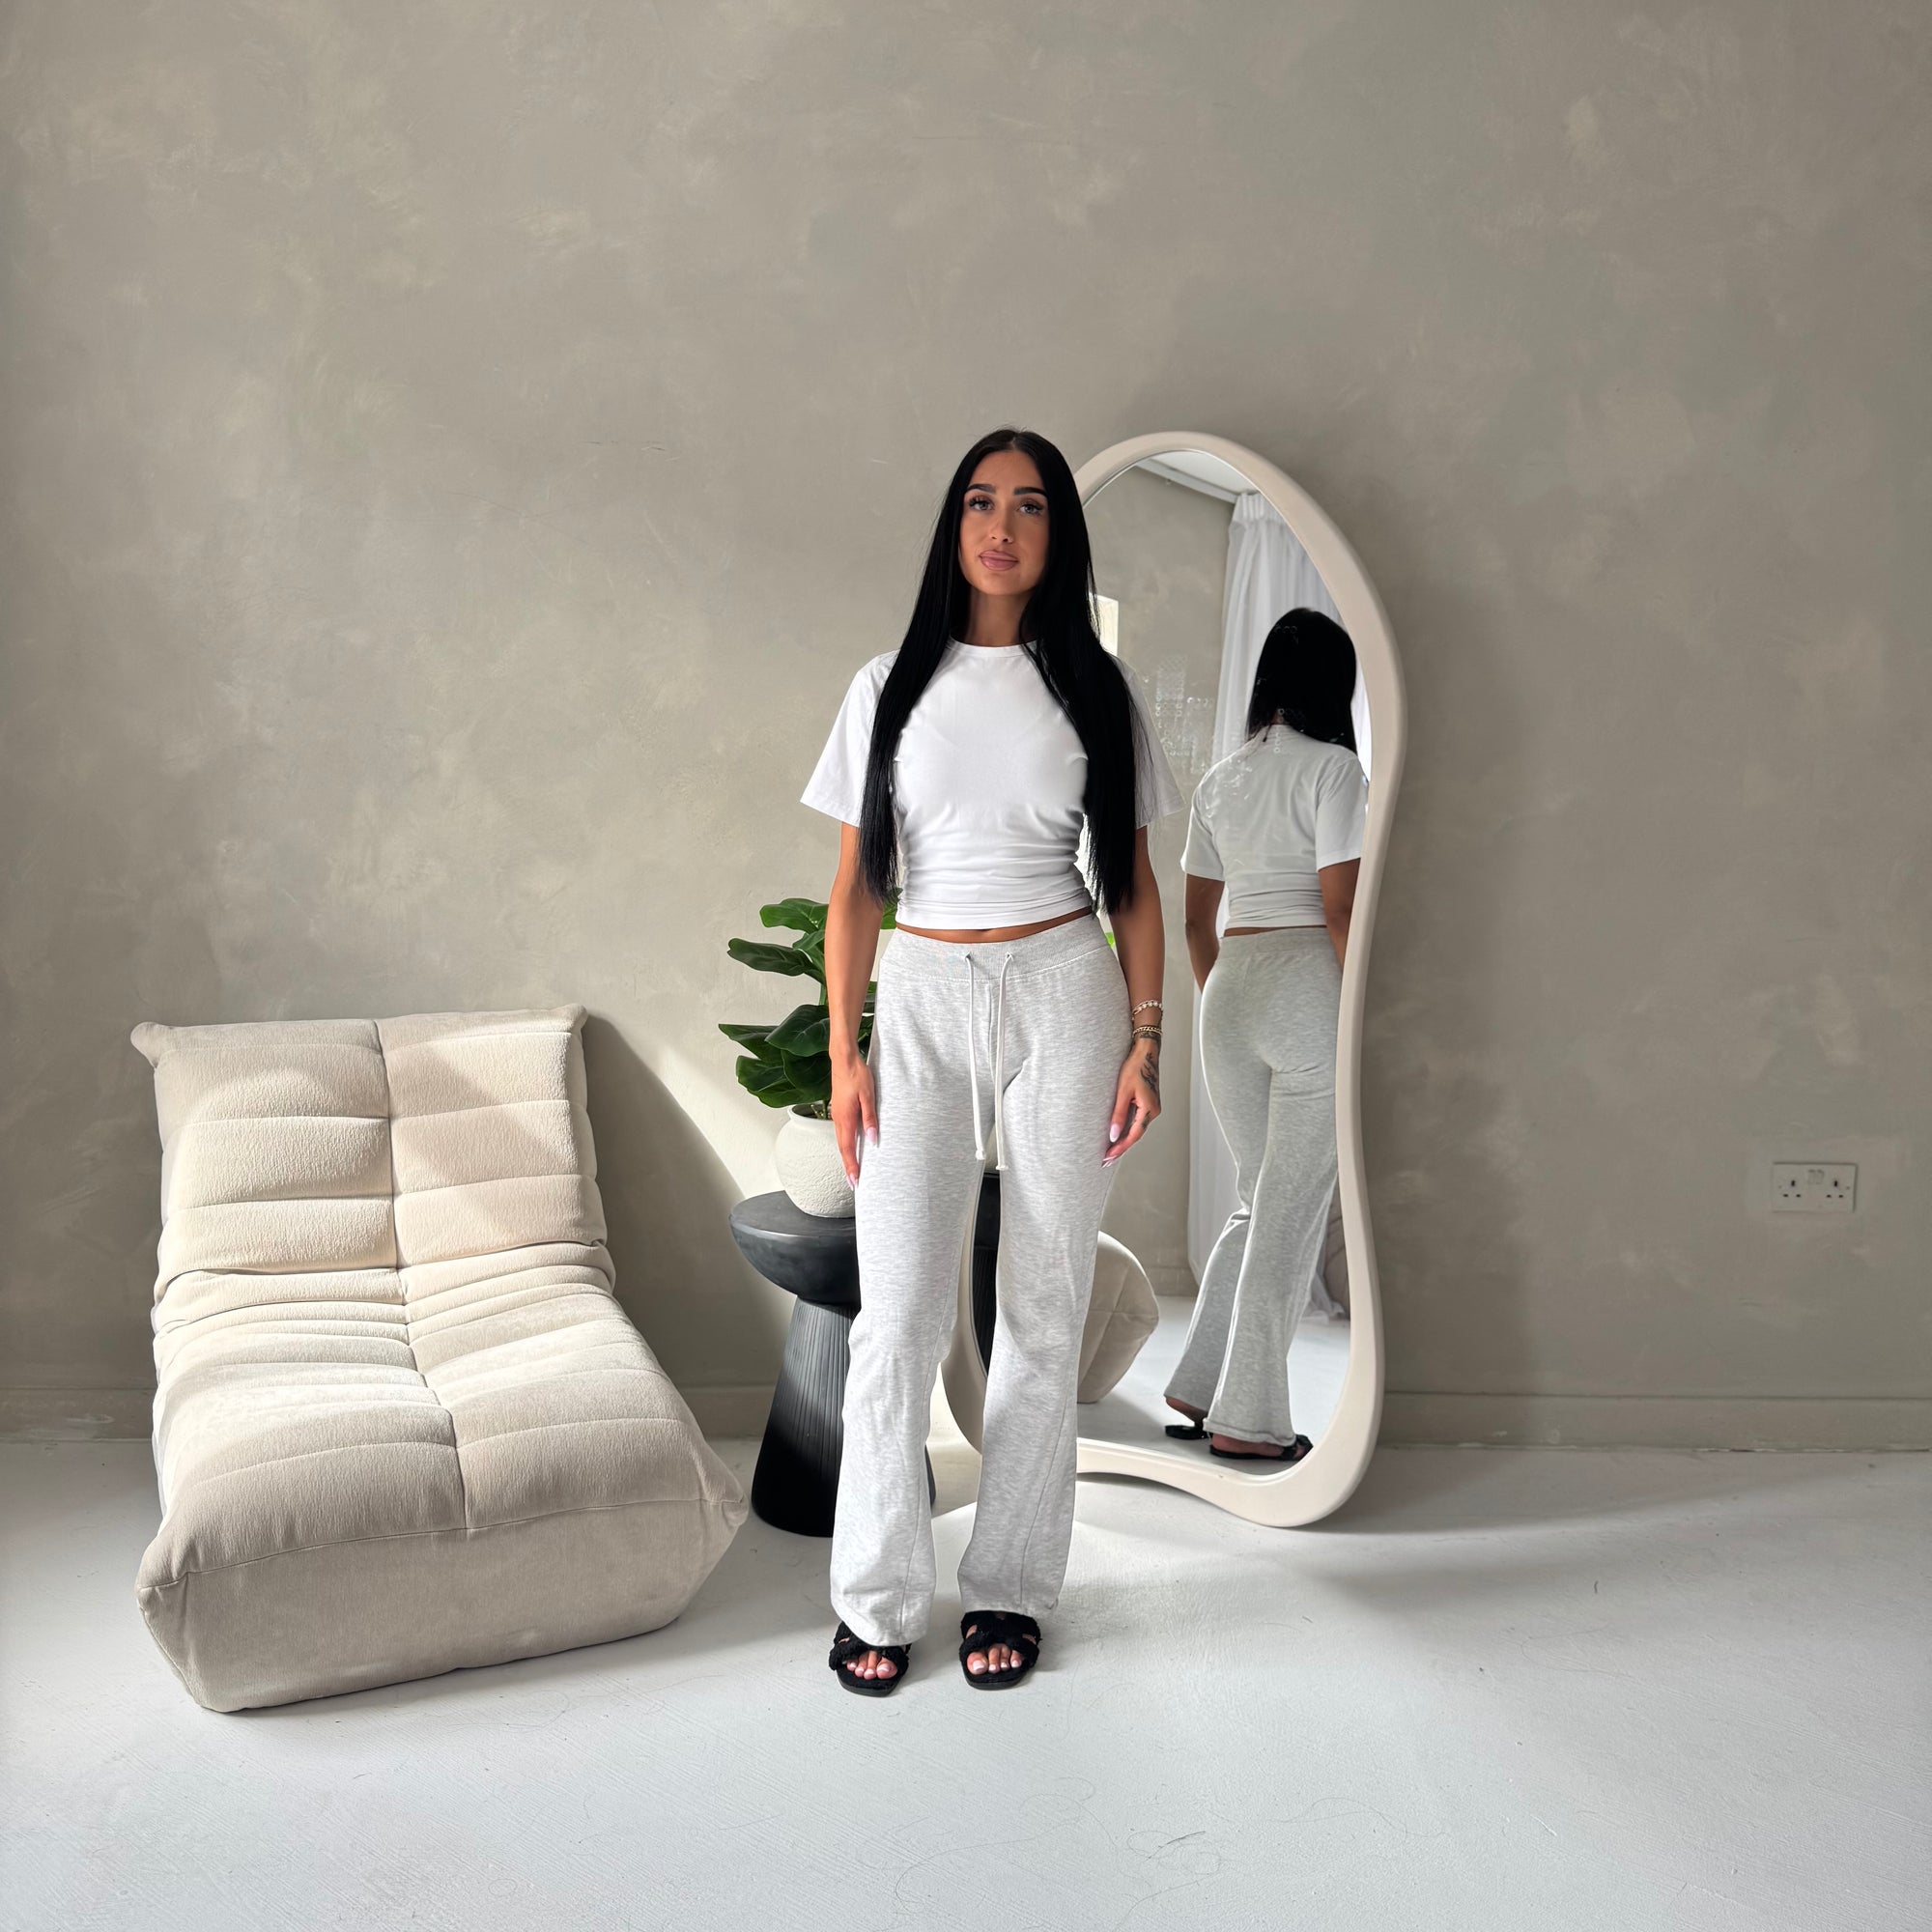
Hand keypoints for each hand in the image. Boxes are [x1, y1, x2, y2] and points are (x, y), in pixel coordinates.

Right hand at [831, 1056, 877, 1187]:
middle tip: (853, 1182)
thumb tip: (873, 1138)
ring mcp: (837, 1114)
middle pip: (843, 1148)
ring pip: (841, 1140)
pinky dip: (846, 1144)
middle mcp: (838, 1118)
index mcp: (845, 1118)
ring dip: (846, 1156)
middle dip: (848, 1166)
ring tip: (853, 1168)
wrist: (843, 1059)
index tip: (854, 1180)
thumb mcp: (869, 1096)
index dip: (851, 1165)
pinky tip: (851, 1146)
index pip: (848, 1148)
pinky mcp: (839, 1109)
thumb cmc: (857, 1075)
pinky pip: (842, 1132)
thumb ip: (870, 1118)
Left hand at [1103, 1038, 1160, 1165]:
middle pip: (1135, 1135)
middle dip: (1120, 1148)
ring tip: (1109, 1151)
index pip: (1133, 1135)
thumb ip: (1118, 1115)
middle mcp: (1153, 1111)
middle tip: (1105, 1160)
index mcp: (1149, 1110)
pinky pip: (1137, 1120)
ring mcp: (1151, 1107)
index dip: (1120, 1148)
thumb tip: (1113, 1135)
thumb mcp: (1123, 1092)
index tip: (1108, 1157)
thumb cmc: (1135, 1067)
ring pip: (1136, 1129)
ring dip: (1123, 1140)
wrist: (1146, 1051)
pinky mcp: (1147, 1103)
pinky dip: (1127, 1129)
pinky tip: (1118, 1135)